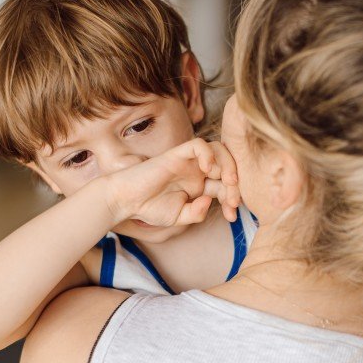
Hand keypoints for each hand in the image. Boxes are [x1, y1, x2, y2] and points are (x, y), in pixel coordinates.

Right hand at [104, 138, 240, 226]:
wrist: (127, 200)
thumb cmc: (149, 207)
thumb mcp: (179, 217)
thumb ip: (196, 213)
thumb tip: (209, 200)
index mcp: (200, 185)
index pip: (225, 187)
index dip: (232, 200)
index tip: (232, 217)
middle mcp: (197, 171)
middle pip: (227, 167)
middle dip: (235, 184)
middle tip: (234, 201)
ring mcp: (188, 162)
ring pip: (218, 150)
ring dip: (229, 165)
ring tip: (228, 182)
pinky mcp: (177, 154)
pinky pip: (198, 145)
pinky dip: (208, 153)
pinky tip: (208, 170)